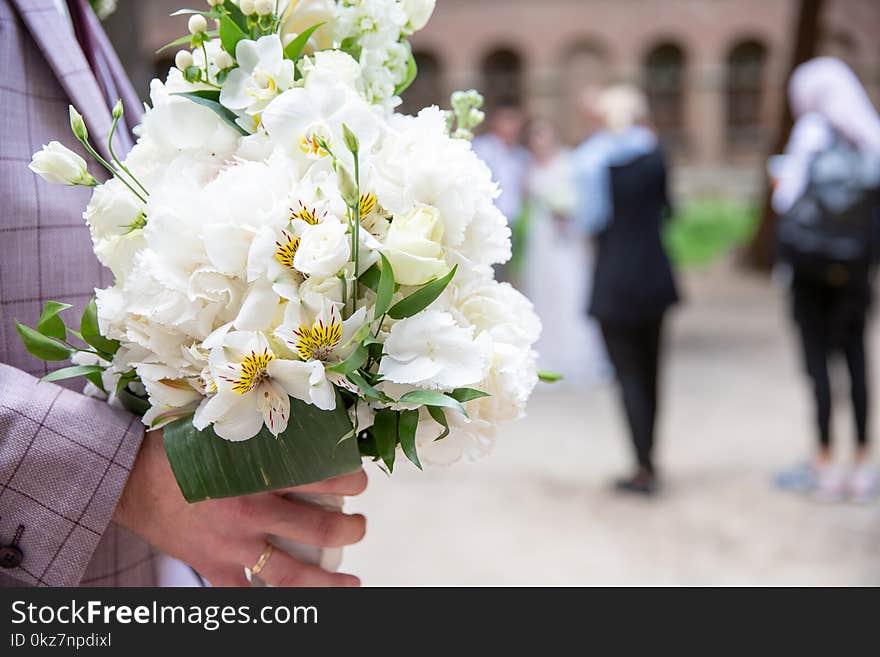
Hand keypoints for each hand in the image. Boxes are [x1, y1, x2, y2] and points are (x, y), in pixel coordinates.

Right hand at [113, 430, 366, 586]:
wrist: (125, 479)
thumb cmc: (174, 449)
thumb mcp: (221, 430)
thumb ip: (259, 432)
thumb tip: (299, 420)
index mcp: (255, 474)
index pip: (320, 478)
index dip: (349, 481)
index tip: (360, 483)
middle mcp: (249, 514)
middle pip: (318, 529)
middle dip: (349, 530)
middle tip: (359, 526)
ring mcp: (231, 548)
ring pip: (292, 575)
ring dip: (328, 583)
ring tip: (351, 585)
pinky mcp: (212, 568)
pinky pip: (245, 596)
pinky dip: (269, 605)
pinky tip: (295, 607)